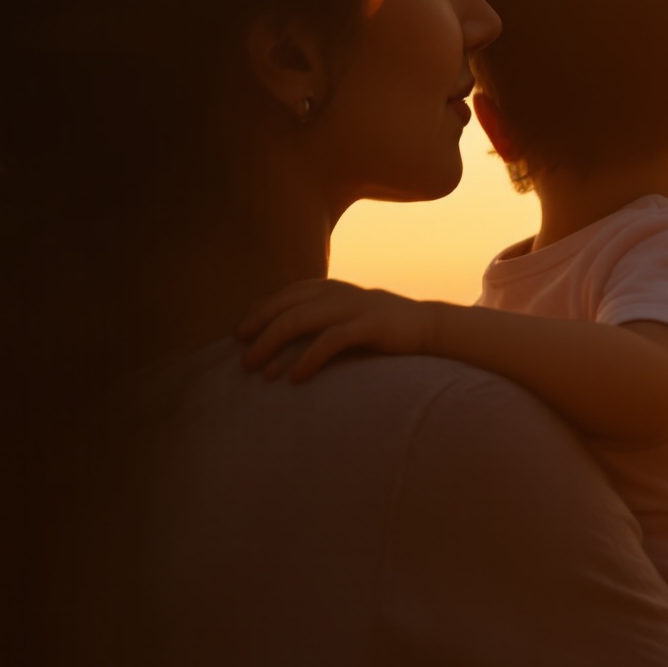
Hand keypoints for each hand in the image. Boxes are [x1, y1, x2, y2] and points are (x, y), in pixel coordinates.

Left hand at [237, 278, 442, 380]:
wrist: (427, 327)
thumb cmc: (380, 326)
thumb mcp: (345, 314)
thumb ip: (318, 316)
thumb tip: (279, 331)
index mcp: (329, 288)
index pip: (284, 296)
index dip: (259, 313)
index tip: (240, 335)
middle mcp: (336, 293)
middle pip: (285, 309)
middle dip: (259, 332)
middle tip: (241, 358)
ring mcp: (352, 307)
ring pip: (300, 321)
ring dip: (274, 346)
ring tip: (258, 370)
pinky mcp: (368, 326)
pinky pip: (331, 341)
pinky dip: (309, 359)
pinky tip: (295, 378)